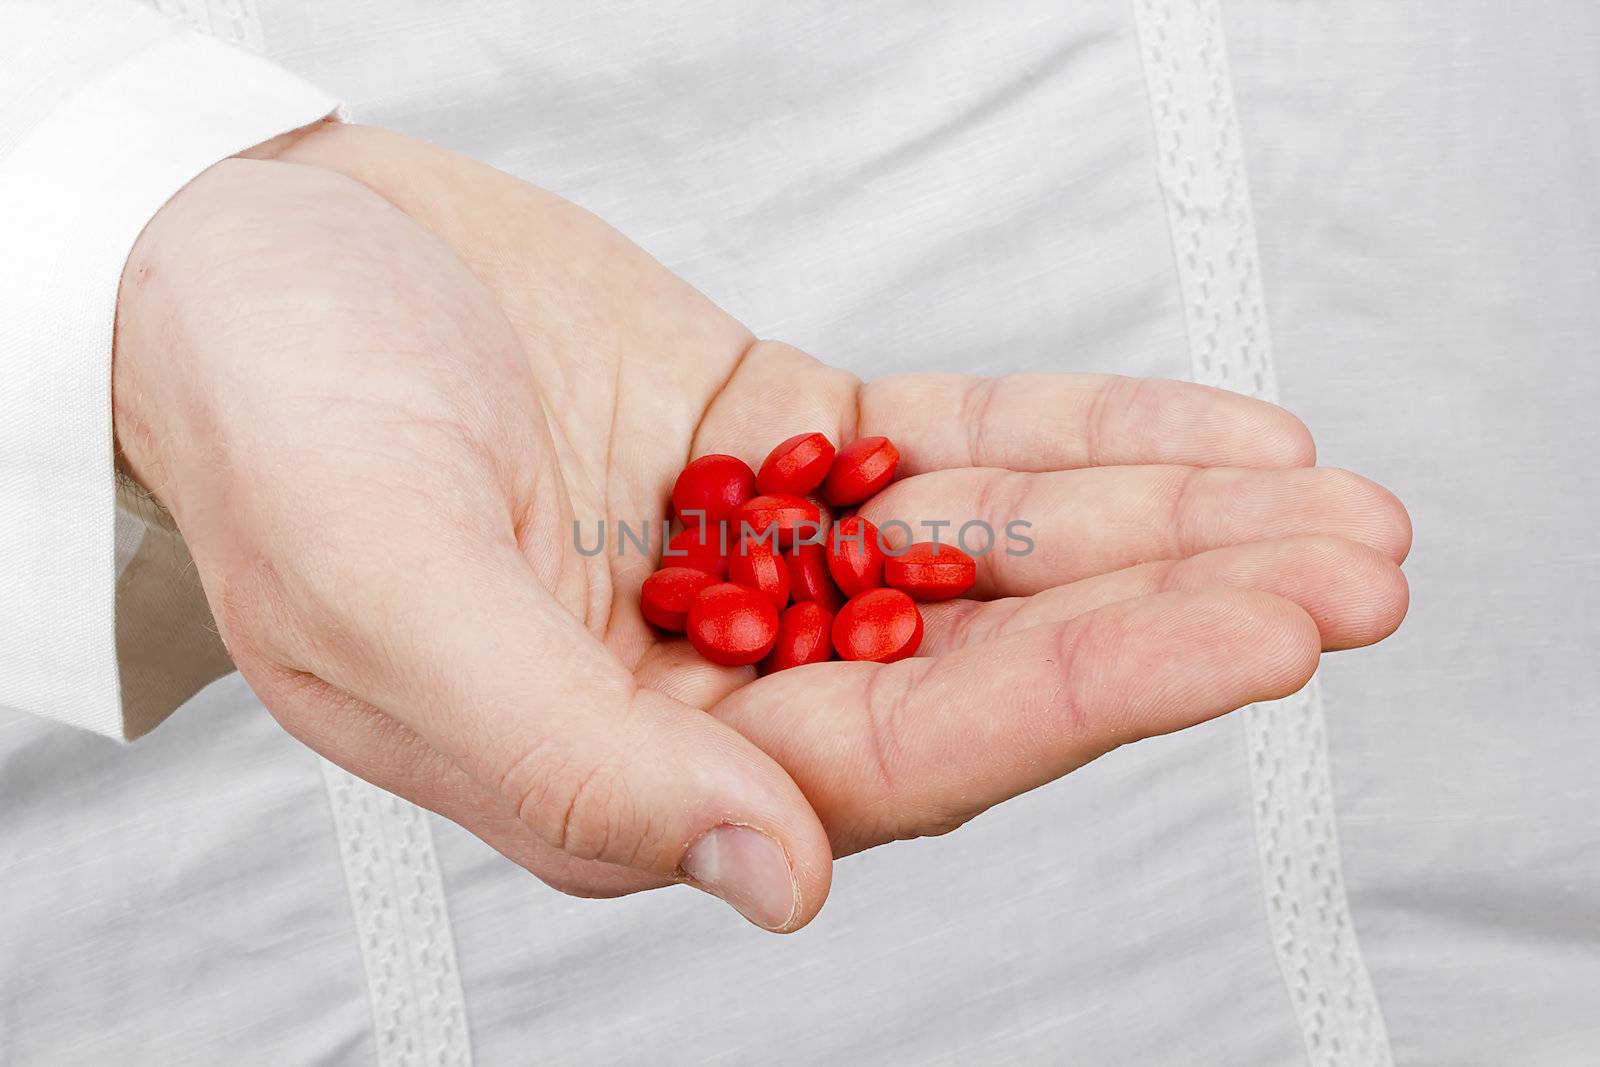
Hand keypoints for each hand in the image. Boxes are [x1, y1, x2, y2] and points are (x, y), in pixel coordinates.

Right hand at [114, 124, 1408, 930]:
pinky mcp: (764, 437)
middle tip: (1357, 568)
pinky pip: (947, 450)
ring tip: (1337, 510)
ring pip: (990, 558)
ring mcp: (747, 555)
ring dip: (1163, 531)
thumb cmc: (267, 416)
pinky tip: (1213, 444)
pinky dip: (1077, 445)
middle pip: (981, 664)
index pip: (892, 756)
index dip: (1085, 697)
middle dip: (1174, 616)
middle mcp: (704, 678)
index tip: (1260, 639)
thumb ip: (573, 760)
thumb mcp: (386, 591)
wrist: (230, 256)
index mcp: (615, 757)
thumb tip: (783, 884)